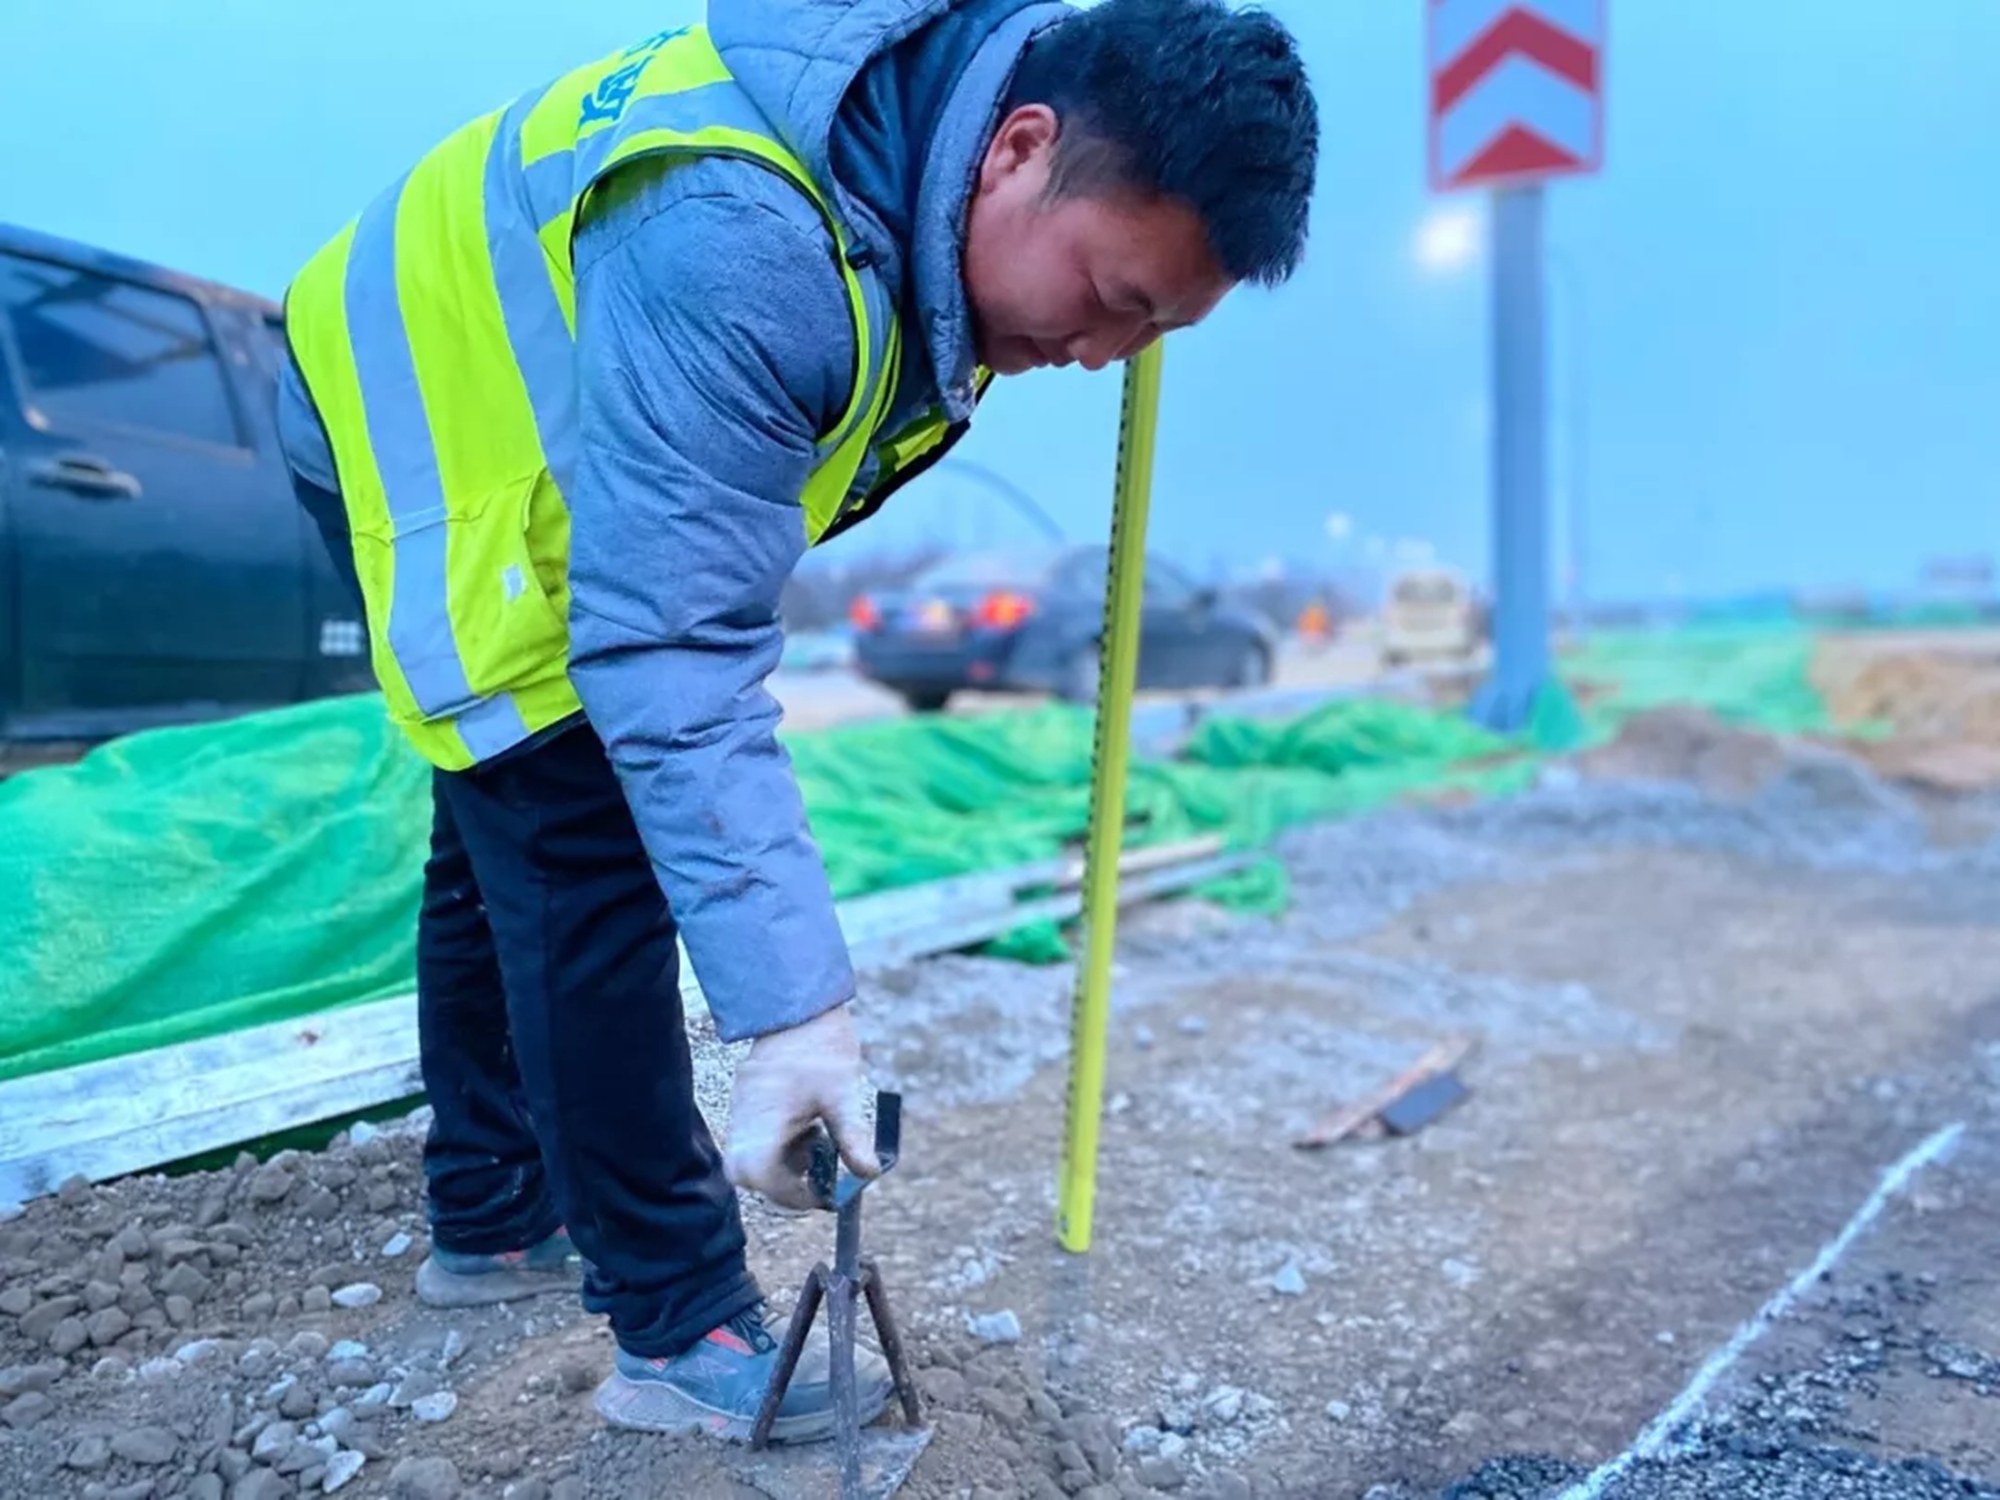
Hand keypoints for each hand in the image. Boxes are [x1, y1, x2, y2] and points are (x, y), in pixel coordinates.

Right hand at [724, 1004, 879, 1210]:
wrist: (799, 1007)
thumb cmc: (820, 1047)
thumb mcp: (842, 1095)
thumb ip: (852, 1138)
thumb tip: (868, 1172)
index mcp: (763, 1120)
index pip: (761, 1177)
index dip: (791, 1194)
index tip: (823, 1194)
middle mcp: (745, 1120)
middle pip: (748, 1175)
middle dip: (782, 1185)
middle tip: (817, 1180)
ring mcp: (743, 1111)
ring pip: (753, 1159)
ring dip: (784, 1164)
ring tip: (817, 1143)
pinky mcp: (749, 1104)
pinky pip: (757, 1139)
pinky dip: (782, 1145)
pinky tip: (809, 1126)